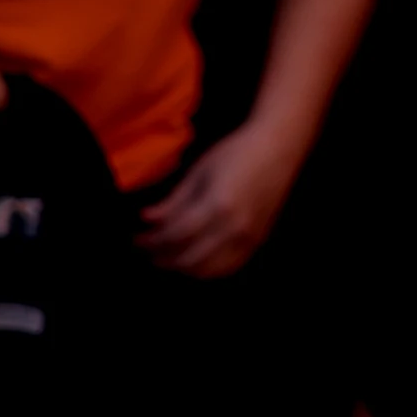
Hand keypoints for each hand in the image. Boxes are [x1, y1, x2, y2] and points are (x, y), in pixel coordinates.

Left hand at [136, 117, 306, 277]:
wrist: (279, 146)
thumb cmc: (237, 151)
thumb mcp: (199, 171)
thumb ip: (173, 200)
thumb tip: (146, 219)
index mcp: (217, 205)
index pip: (175, 236)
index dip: (151, 242)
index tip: (137, 239)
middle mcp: (234, 227)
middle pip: (188, 259)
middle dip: (162, 259)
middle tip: (147, 250)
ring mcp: (249, 237)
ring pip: (208, 270)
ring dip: (182, 267)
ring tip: (168, 256)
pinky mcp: (258, 240)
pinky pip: (228, 267)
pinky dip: (207, 270)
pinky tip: (195, 259)